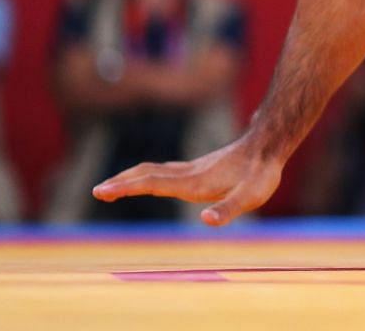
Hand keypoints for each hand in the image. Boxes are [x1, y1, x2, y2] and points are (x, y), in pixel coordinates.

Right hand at [92, 137, 283, 226]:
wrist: (268, 145)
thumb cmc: (260, 174)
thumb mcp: (250, 197)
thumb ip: (229, 209)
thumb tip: (206, 220)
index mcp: (194, 182)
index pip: (152, 183)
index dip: (127, 187)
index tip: (102, 190)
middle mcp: (188, 174)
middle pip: (146, 174)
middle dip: (120, 183)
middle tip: (96, 191)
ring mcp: (192, 169)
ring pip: (154, 171)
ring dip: (130, 178)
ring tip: (111, 186)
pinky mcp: (198, 169)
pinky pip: (164, 172)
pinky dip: (145, 176)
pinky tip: (144, 180)